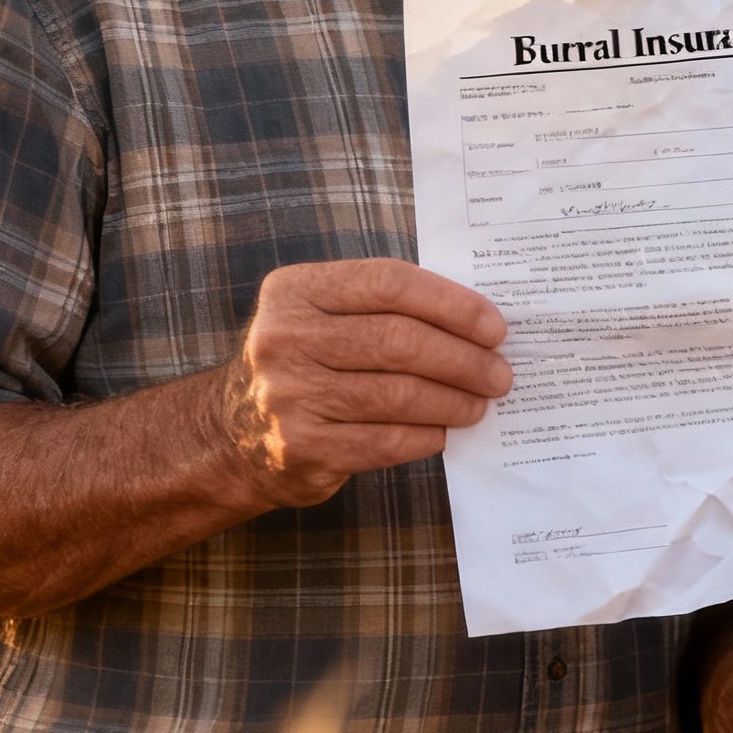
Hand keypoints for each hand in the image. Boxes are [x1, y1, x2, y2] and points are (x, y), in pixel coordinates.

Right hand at [219, 258, 510, 504]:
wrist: (233, 434)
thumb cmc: (305, 361)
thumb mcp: (323, 314)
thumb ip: (384, 306)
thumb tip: (477, 323)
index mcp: (296, 290)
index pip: (390, 283)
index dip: (452, 304)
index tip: (495, 327)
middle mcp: (285, 338)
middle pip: (398, 341)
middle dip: (463, 359)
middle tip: (499, 373)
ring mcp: (289, 395)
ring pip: (398, 394)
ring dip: (453, 401)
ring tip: (480, 403)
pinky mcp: (301, 448)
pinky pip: (385, 441)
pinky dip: (425, 435)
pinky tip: (443, 431)